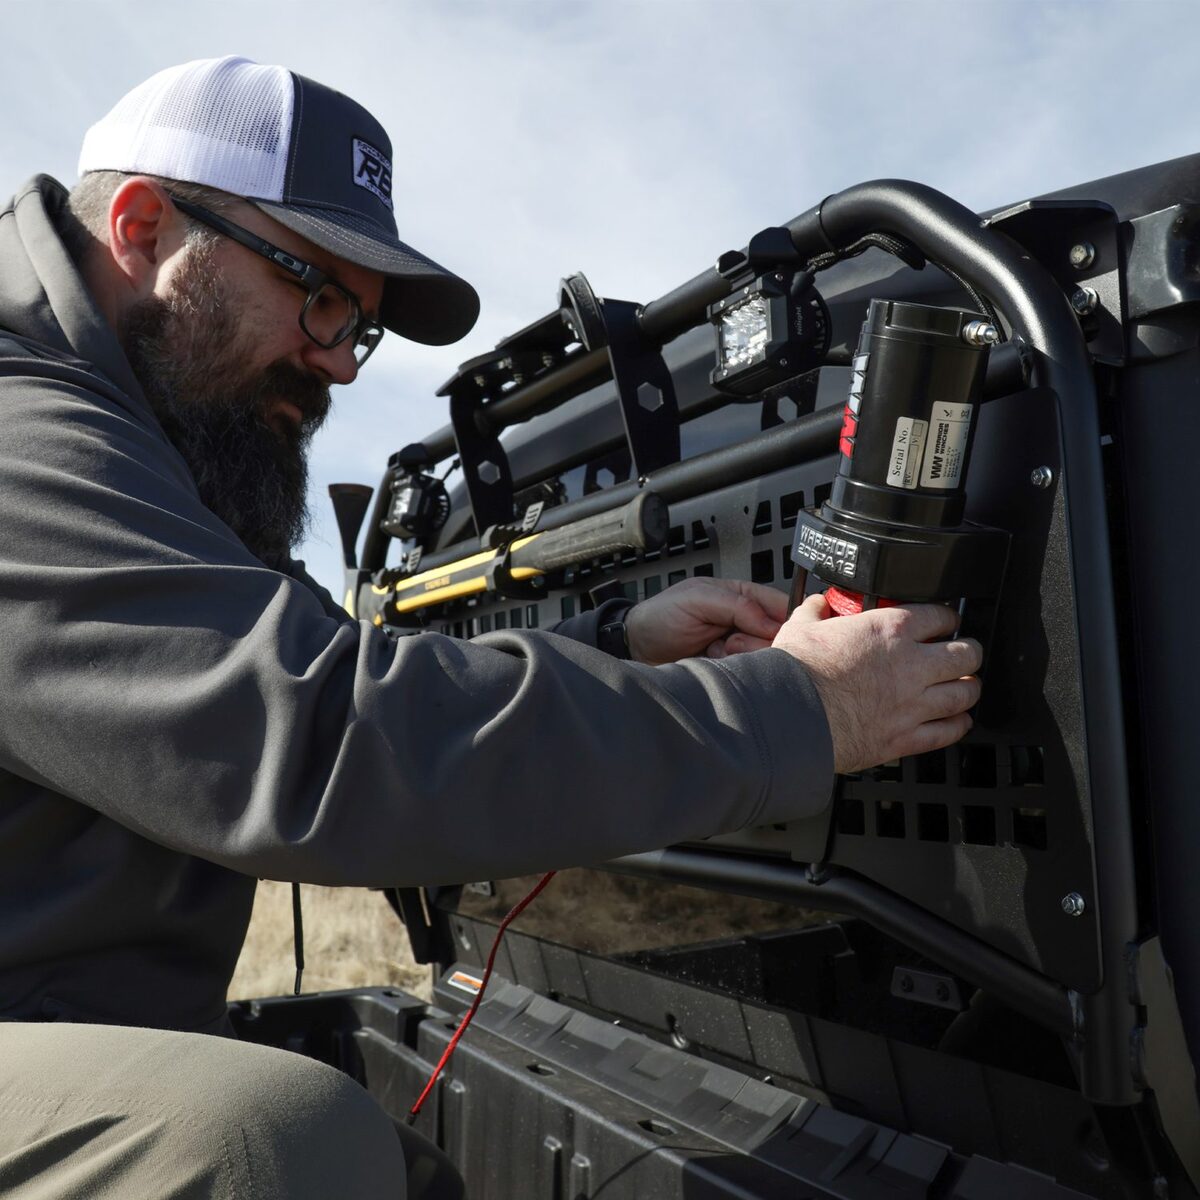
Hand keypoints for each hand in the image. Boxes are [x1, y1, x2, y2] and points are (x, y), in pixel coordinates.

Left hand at [624, 577, 787, 664]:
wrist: (637, 647)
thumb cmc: (660, 616)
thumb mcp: (697, 599)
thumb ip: (736, 605)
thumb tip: (771, 622)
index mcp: (740, 596)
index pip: (780, 605)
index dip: (783, 620)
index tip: (772, 633)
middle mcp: (743, 621)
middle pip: (776, 635)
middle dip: (755, 641)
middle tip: (730, 641)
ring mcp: (737, 646)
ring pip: (763, 656)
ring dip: (742, 656)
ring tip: (715, 650)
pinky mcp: (729, 667)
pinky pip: (747, 672)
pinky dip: (732, 669)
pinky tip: (712, 662)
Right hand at [775, 594, 981, 774]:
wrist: (790, 717)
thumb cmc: (796, 673)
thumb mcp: (800, 627)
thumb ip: (815, 613)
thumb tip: (816, 605)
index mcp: (888, 630)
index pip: (939, 615)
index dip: (947, 617)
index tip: (944, 621)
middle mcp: (910, 665)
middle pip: (965, 654)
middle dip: (969, 652)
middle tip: (965, 652)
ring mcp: (912, 703)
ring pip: (964, 693)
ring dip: (969, 688)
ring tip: (966, 685)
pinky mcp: (904, 737)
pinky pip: (947, 732)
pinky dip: (957, 726)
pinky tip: (958, 722)